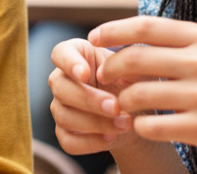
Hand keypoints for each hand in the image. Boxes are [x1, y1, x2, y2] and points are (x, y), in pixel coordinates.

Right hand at [47, 38, 143, 155]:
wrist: (136, 113)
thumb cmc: (132, 83)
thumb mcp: (136, 71)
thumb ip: (131, 67)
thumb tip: (126, 68)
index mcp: (77, 54)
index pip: (60, 53)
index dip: (69, 63)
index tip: (86, 73)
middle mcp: (62, 79)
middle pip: (60, 87)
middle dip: (89, 99)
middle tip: (115, 107)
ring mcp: (60, 107)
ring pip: (64, 116)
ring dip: (95, 123)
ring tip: (124, 124)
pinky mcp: (64, 132)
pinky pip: (68, 141)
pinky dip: (90, 143)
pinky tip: (111, 138)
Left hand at [91, 16, 196, 172]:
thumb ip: (180, 47)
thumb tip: (131, 41)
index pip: (144, 27)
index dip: (113, 31)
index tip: (94, 38)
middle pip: (133, 58)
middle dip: (110, 69)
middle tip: (103, 78)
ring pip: (136, 95)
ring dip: (122, 103)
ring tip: (125, 107)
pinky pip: (151, 126)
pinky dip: (141, 126)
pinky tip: (146, 126)